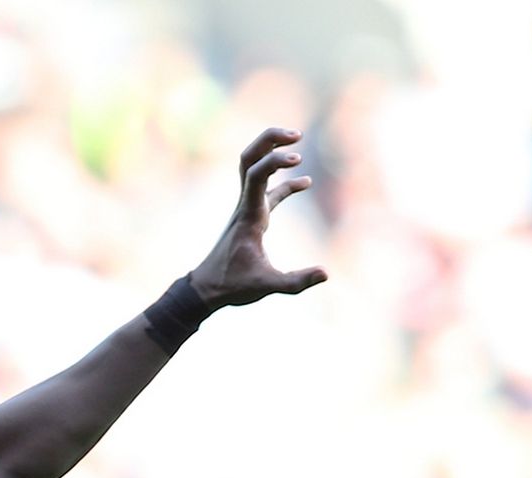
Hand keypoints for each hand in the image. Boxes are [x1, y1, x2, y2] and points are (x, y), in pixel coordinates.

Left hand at [189, 128, 328, 308]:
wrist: (206, 289)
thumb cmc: (232, 286)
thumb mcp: (266, 286)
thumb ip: (296, 282)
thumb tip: (326, 273)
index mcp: (249, 215)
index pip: (256, 175)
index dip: (276, 161)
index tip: (298, 160)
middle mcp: (245, 205)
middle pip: (249, 160)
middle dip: (269, 141)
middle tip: (295, 135)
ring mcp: (247, 209)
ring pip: (254, 169)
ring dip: (272, 152)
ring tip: (296, 141)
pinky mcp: (252, 217)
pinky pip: (269, 191)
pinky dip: (285, 182)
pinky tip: (305, 182)